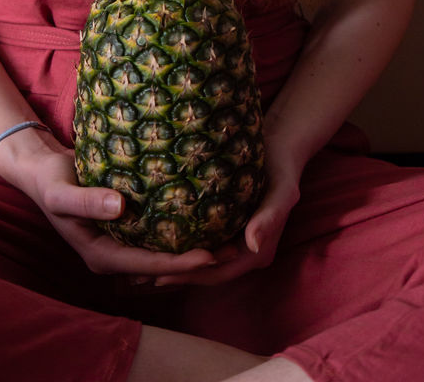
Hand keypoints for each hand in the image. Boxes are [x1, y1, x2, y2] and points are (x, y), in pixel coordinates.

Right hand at [16, 138, 218, 278]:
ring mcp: (121, 244)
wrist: (43, 172)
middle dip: (195, 263)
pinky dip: (180, 233)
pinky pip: (158, 237)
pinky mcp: (127, 229)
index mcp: (99, 255)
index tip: (208, 256)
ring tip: (231, 240)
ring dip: (193, 250)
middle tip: (234, 251)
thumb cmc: (50, 181)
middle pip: (160, 267)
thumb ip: (86, 201)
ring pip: (162, 255)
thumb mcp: (61, 191)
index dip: (177, 263)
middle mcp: (114, 255)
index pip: (146, 265)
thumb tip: (120, 206)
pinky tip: (206, 220)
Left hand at [150, 170, 300, 287]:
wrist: (282, 147)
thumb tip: (253, 246)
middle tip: (141, 274)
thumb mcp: (283, 191)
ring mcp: (237, 240)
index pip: (219, 271)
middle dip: (178, 274)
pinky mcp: (229, 226)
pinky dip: (185, 242)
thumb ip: (270, 218)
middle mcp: (246, 252)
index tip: (160, 275)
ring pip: (204, 257)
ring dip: (178, 262)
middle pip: (208, 270)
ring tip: (144, 262)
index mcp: (259, 252)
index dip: (190, 275)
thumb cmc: (282, 168)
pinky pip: (204, 239)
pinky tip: (161, 236)